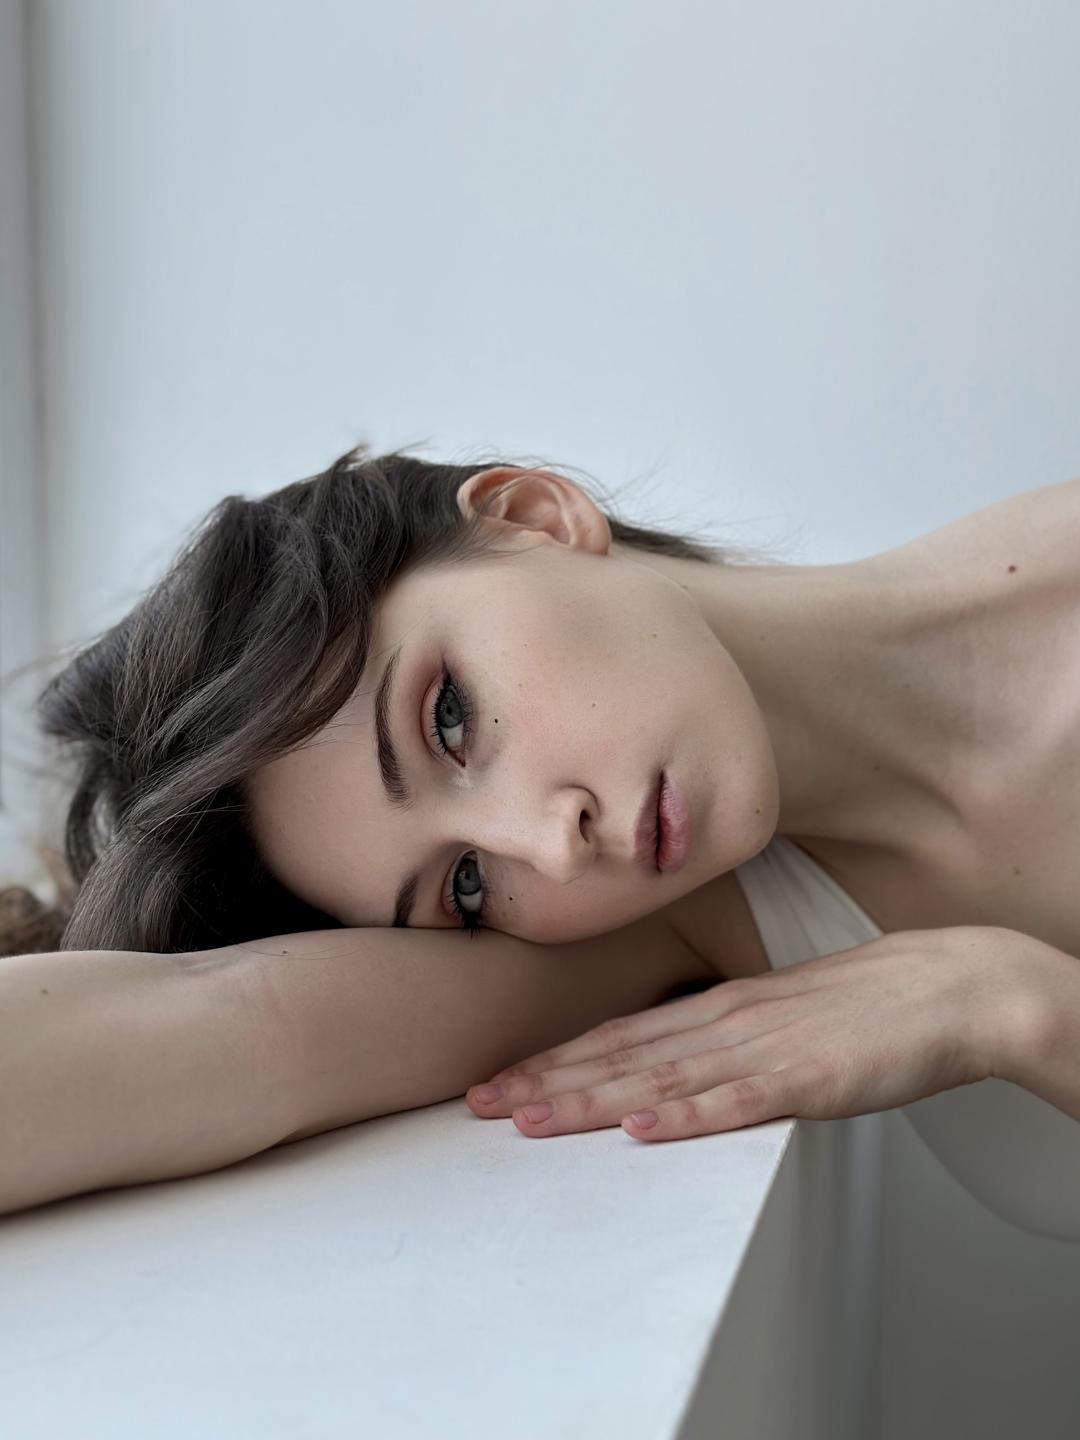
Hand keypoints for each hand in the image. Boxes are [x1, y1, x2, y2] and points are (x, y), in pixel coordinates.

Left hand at [465, 925, 1040, 1140]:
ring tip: (530, 1119)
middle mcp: (727, 1023)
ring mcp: (765, 1049)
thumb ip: (725, 1036)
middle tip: (479, 1104)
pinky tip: (643, 1129)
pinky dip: (687, 1116)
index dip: (556, 1060)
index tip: (500, 1081)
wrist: (947, 988)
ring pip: (662, 1077)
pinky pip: (739, 1102)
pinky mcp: (809, 1079)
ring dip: (592, 1100)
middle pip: (622, 1056)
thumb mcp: (778, 1014)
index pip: (621, 1036)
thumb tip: (675, 1059)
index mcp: (719, 1007)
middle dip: (547, 1082)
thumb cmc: (865, 1005)